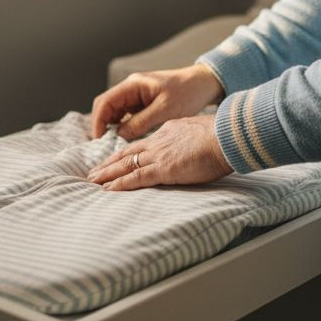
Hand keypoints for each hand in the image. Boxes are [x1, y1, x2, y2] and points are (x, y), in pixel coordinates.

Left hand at [87, 115, 233, 190]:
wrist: (227, 135)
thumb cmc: (223, 136)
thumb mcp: (202, 133)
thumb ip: (191, 141)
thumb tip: (192, 147)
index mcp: (169, 131)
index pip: (143, 144)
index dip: (127, 152)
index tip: (117, 158)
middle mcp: (159, 141)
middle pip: (128, 152)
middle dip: (109, 162)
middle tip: (94, 171)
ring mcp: (160, 155)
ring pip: (126, 164)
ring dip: (107, 173)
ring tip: (92, 180)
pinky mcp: (164, 169)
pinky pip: (136, 177)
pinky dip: (120, 184)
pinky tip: (108, 189)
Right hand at [90, 64, 224, 139]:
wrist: (204, 84)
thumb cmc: (187, 93)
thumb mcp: (165, 110)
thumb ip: (141, 122)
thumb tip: (120, 134)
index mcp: (133, 84)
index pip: (105, 101)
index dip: (98, 121)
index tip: (99, 139)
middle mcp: (131, 87)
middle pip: (106, 106)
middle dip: (102, 124)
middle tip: (103, 145)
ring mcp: (136, 95)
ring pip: (115, 111)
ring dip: (112, 126)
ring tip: (113, 144)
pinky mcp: (143, 102)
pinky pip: (126, 114)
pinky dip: (123, 126)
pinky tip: (127, 138)